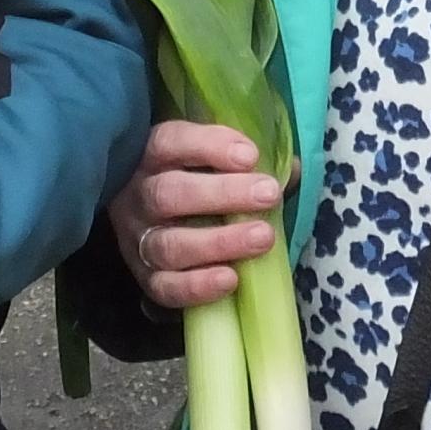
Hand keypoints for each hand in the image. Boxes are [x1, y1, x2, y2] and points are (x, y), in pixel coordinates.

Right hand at [108, 120, 282, 311]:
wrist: (152, 219)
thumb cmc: (192, 179)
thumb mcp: (211, 158)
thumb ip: (247, 162)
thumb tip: (293, 171)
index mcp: (152, 155)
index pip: (172, 142)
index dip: (210, 146)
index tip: (250, 156)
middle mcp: (138, 195)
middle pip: (171, 193)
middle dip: (223, 194)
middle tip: (267, 194)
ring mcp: (137, 239)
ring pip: (170, 243)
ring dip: (218, 242)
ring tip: (262, 237)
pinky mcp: (144, 276)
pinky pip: (164, 287)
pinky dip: (196, 286)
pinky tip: (231, 280)